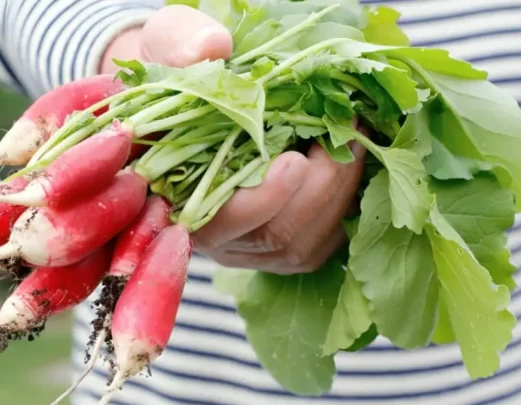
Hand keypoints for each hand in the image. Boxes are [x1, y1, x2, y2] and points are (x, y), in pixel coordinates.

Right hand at [100, 5, 366, 274]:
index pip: (217, 219)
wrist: (190, 96)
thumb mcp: (167, 43)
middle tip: (345, 134)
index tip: (294, 162)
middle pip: (274, 236)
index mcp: (173, 191)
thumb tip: (212, 48)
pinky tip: (352, 161)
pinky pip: (318, 245)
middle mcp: (208, 231)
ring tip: (353, 138)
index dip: (261, 199)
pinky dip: (344, 207)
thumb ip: (178, 42)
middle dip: (320, 187)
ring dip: (340, 194)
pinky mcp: (274, 243)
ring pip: (302, 246)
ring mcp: (244, 243)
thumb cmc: (179, 73)